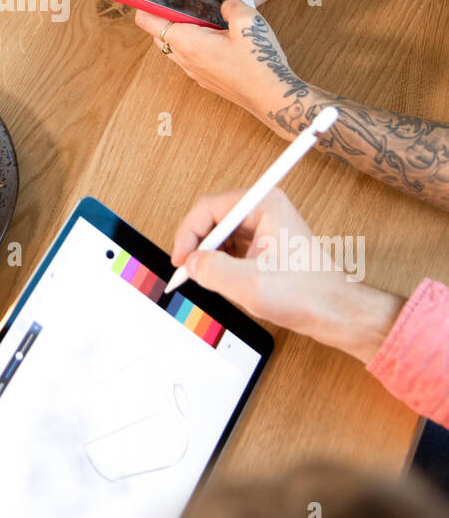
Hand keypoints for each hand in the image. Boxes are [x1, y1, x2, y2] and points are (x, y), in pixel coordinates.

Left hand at [136, 0, 306, 131]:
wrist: (274, 98)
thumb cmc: (259, 65)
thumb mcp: (248, 21)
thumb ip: (232, 4)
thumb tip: (225, 1)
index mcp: (188, 43)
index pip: (149, 22)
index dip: (144, 5)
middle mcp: (186, 60)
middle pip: (159, 33)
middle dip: (166, 14)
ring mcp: (195, 72)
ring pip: (175, 46)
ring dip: (182, 29)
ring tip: (204, 15)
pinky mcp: (207, 78)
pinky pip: (190, 57)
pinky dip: (195, 43)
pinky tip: (217, 35)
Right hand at [171, 187, 402, 362]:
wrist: (337, 312)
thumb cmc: (307, 295)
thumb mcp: (249, 285)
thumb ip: (211, 270)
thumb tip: (190, 263)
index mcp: (265, 204)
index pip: (209, 207)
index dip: (189, 233)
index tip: (180, 259)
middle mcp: (265, 208)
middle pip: (213, 218)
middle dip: (198, 245)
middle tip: (188, 270)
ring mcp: (267, 226)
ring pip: (221, 234)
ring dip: (210, 256)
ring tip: (210, 280)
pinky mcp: (267, 244)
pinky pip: (232, 247)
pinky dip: (222, 264)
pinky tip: (226, 282)